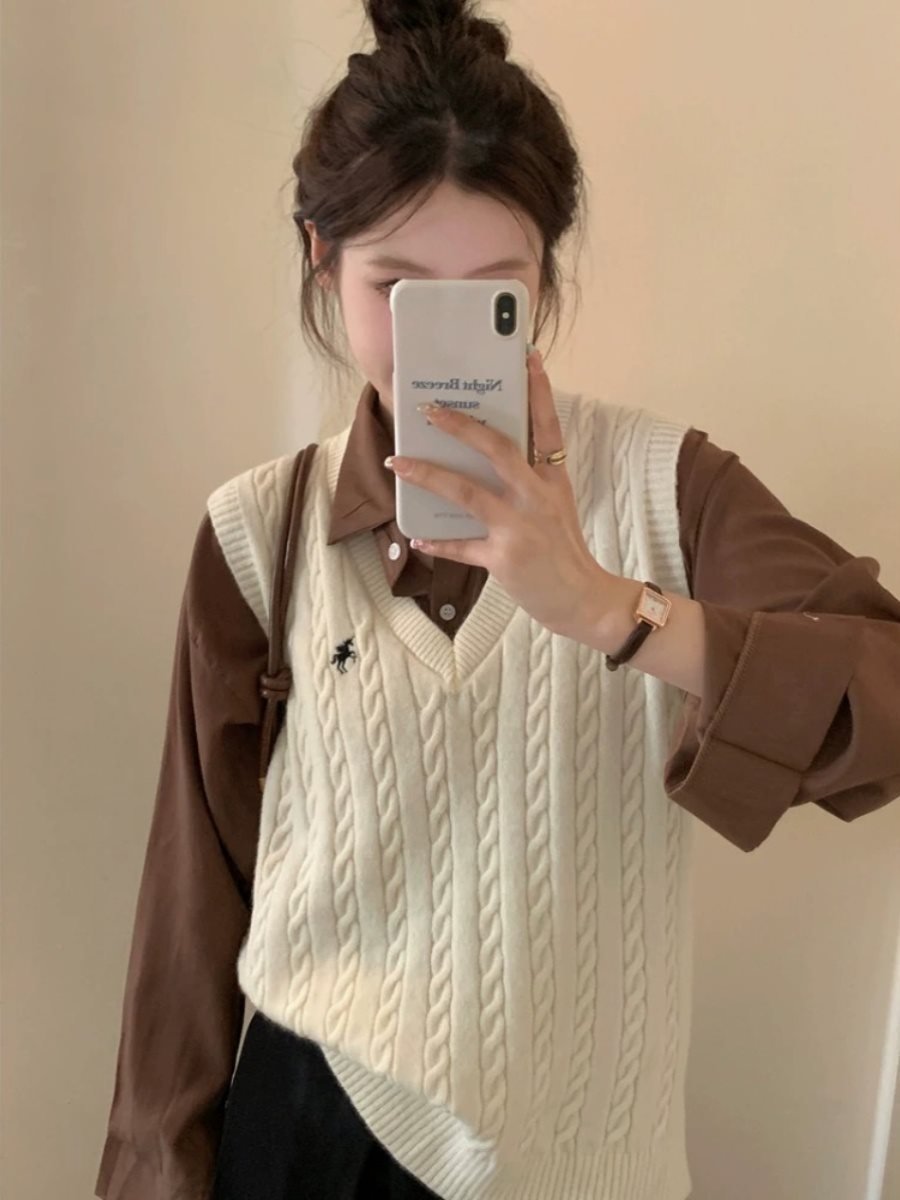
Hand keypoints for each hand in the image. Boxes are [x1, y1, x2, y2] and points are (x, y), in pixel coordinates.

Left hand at [384, 349, 620, 638]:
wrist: (583, 599)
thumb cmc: (564, 551)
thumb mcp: (557, 507)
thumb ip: (528, 483)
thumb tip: (480, 462)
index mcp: (553, 481)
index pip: (548, 427)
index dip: (539, 392)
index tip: (529, 357)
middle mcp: (537, 498)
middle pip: (497, 450)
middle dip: (461, 426)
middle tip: (429, 409)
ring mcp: (520, 527)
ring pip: (466, 492)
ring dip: (428, 475)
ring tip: (399, 463)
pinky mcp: (504, 558)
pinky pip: (461, 546)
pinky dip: (437, 541)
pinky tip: (416, 536)